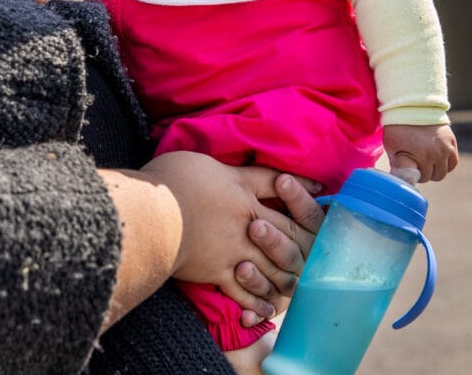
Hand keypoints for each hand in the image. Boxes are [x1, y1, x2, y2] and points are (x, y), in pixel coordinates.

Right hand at [139, 155, 321, 321]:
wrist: (151, 215)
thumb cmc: (171, 181)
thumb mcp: (204, 163)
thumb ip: (226, 171)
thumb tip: (236, 172)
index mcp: (241, 191)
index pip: (276, 185)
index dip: (298, 187)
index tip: (320, 188)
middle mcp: (245, 221)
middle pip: (285, 233)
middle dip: (303, 241)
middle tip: (318, 250)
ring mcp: (234, 249)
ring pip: (272, 266)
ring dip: (286, 275)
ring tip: (296, 283)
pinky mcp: (218, 272)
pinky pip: (246, 291)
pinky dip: (259, 301)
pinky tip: (268, 308)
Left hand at [383, 123, 458, 181]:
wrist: (412, 105)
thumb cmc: (398, 126)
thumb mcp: (391, 144)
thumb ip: (396, 164)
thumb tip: (399, 179)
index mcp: (418, 156)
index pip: (417, 179)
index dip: (410, 177)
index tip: (406, 172)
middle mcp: (434, 155)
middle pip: (430, 177)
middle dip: (421, 173)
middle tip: (414, 163)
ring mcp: (445, 149)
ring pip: (442, 173)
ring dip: (433, 170)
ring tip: (424, 160)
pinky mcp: (452, 143)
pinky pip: (453, 163)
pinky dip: (445, 164)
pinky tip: (436, 158)